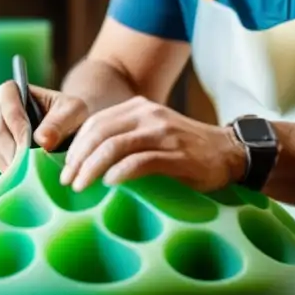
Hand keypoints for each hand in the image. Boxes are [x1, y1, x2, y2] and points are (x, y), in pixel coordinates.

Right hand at [0, 80, 92, 170]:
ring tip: (23, 172)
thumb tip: (41, 140)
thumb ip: (60, 122)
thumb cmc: (70, 116)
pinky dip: (2, 164)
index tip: (27, 143)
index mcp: (14, 89)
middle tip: (24, 166)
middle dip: (8, 146)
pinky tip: (19, 173)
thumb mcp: (74, 113)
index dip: (15, 121)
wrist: (67, 133)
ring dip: (4, 157)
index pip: (6, 98)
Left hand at [59, 97, 246, 192]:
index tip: (65, 169)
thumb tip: (85, 162)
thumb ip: (127, 138)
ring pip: (115, 147)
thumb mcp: (153, 133)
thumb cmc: (185, 148)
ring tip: (81, 186)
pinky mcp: (178, 155)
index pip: (96, 122)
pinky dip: (120, 173)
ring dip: (92, 168)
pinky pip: (141, 162)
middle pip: (100, 133)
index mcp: (139, 108)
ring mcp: (164, 134)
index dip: (76, 146)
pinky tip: (109, 184)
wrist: (228, 152)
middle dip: (78, 159)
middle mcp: (149, 115)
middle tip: (68, 181)